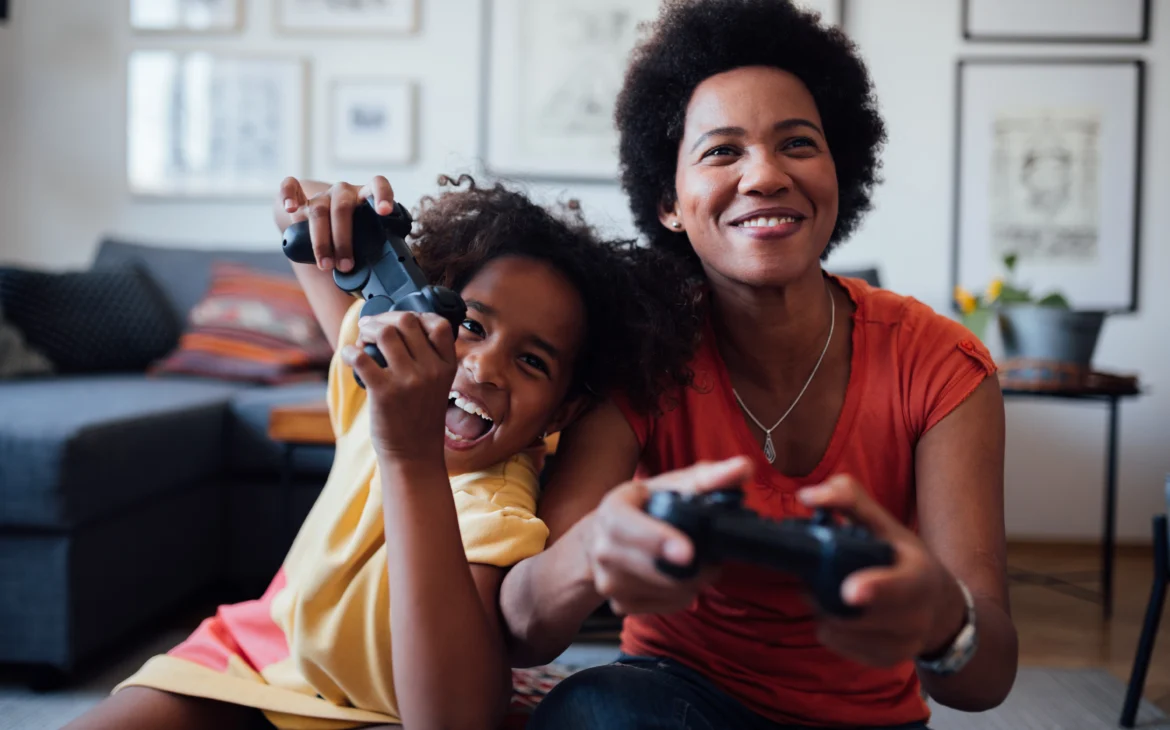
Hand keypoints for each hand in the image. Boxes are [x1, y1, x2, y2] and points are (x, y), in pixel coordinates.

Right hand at [279, 175, 395, 273]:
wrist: (324, 217)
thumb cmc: (352, 233)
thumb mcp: (366, 238)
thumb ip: (374, 251)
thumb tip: (382, 287)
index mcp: (366, 197)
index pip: (378, 185)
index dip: (383, 195)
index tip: (385, 212)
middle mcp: (345, 192)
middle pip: (343, 208)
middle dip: (343, 240)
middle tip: (345, 266)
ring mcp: (323, 193)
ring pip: (319, 210)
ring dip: (321, 241)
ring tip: (325, 265)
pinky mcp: (301, 195)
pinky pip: (290, 187)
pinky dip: (288, 195)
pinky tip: (290, 209)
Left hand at [341, 311, 456, 463]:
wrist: (414, 454)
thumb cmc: (421, 419)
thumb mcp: (438, 386)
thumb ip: (429, 359)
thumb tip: (399, 327)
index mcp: (446, 367)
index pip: (440, 324)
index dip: (418, 315)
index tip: (402, 320)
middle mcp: (431, 370)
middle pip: (407, 322)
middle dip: (385, 318)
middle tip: (371, 326)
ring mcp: (409, 381)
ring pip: (385, 333)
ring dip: (367, 330)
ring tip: (362, 339)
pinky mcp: (385, 392)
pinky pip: (362, 357)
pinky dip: (350, 351)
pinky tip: (349, 356)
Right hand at [584, 457, 753, 615]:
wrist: (605, 538)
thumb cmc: (645, 506)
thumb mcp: (671, 485)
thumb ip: (710, 477)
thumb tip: (744, 467)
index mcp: (612, 510)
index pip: (626, 527)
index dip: (657, 540)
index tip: (688, 553)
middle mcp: (604, 548)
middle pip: (653, 569)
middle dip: (694, 568)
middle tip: (714, 558)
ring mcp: (609, 581)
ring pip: (667, 591)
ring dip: (693, 580)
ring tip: (698, 562)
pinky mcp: (621, 604)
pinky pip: (666, 606)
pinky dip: (684, 594)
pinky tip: (683, 577)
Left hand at [798, 475, 967, 666]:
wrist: (938, 608)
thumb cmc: (903, 558)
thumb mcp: (885, 524)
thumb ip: (849, 499)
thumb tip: (808, 495)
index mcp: (919, 577)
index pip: (899, 587)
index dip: (875, 589)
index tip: (851, 592)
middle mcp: (915, 616)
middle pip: (858, 615)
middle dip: (827, 593)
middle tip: (814, 575)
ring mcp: (902, 644)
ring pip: (838, 629)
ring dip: (822, 608)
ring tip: (828, 589)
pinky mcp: (884, 661)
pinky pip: (835, 643)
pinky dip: (828, 626)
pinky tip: (839, 612)